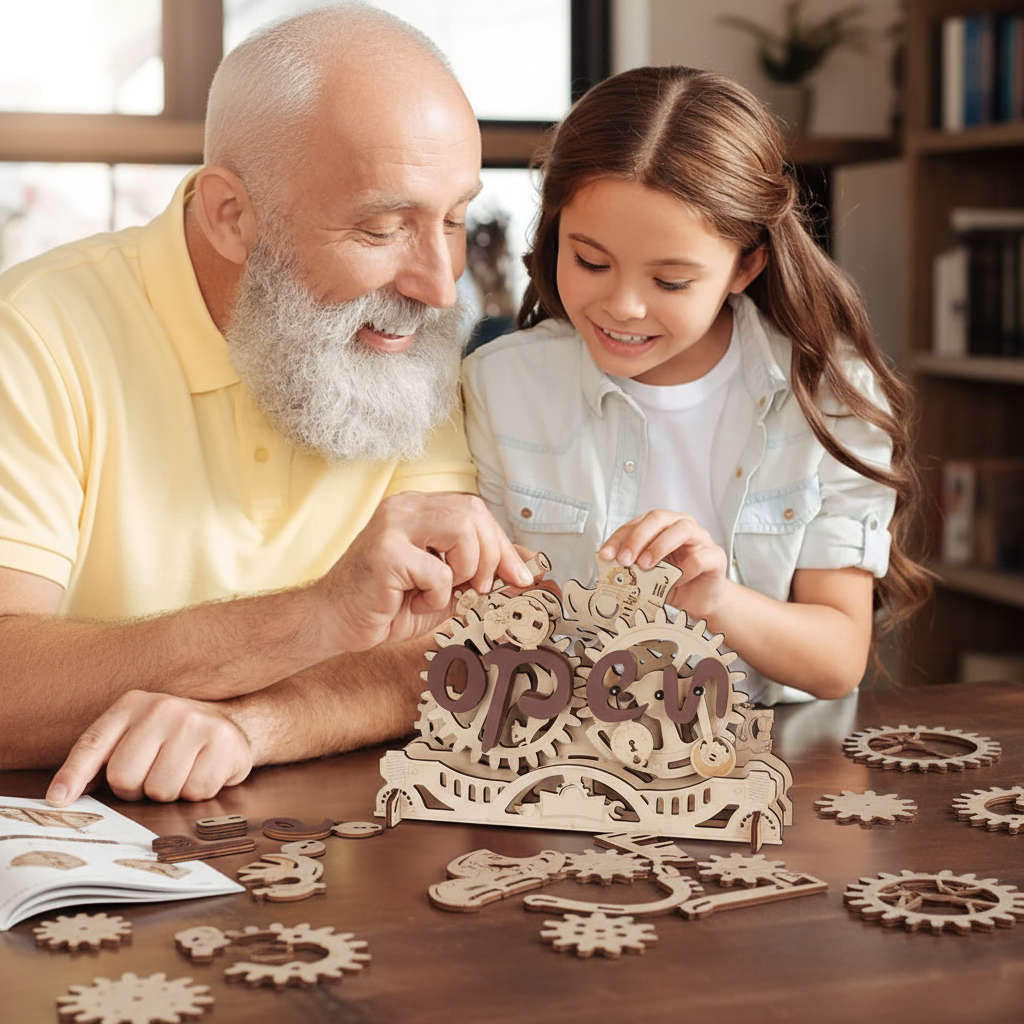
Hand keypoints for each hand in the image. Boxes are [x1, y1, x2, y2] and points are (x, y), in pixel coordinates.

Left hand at [45, 690, 252, 805]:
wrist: (230, 722)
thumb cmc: (172, 737)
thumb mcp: (133, 735)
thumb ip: (97, 761)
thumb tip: (60, 797)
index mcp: (132, 705)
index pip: (93, 744)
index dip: (73, 776)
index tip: (58, 801)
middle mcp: (162, 708)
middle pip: (124, 777)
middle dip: (137, 788)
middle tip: (154, 774)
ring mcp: (195, 723)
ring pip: (161, 790)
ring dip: (170, 792)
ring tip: (182, 771)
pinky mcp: (224, 742)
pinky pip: (197, 792)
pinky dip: (199, 791)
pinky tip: (204, 770)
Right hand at [318, 492, 533, 651]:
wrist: (334, 623)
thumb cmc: (387, 604)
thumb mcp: (445, 585)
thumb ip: (479, 571)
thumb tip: (527, 568)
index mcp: (418, 508)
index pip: (476, 509)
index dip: (504, 544)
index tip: (522, 576)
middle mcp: (405, 508)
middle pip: (474, 513)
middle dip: (491, 557)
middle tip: (477, 589)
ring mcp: (392, 526)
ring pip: (462, 532)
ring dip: (465, 571)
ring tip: (440, 591)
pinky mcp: (385, 553)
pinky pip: (438, 572)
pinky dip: (435, 596)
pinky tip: (410, 601)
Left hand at [599, 510, 728, 611]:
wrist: (699, 599)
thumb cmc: (672, 582)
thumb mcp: (645, 574)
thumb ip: (630, 566)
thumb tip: (606, 566)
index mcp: (662, 525)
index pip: (636, 523)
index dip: (618, 538)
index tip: (605, 555)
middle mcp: (681, 525)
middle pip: (658, 518)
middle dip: (637, 537)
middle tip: (624, 559)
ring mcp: (701, 538)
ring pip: (682, 529)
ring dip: (659, 546)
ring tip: (645, 565)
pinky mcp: (715, 556)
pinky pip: (700, 557)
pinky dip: (685, 570)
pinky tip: (675, 582)